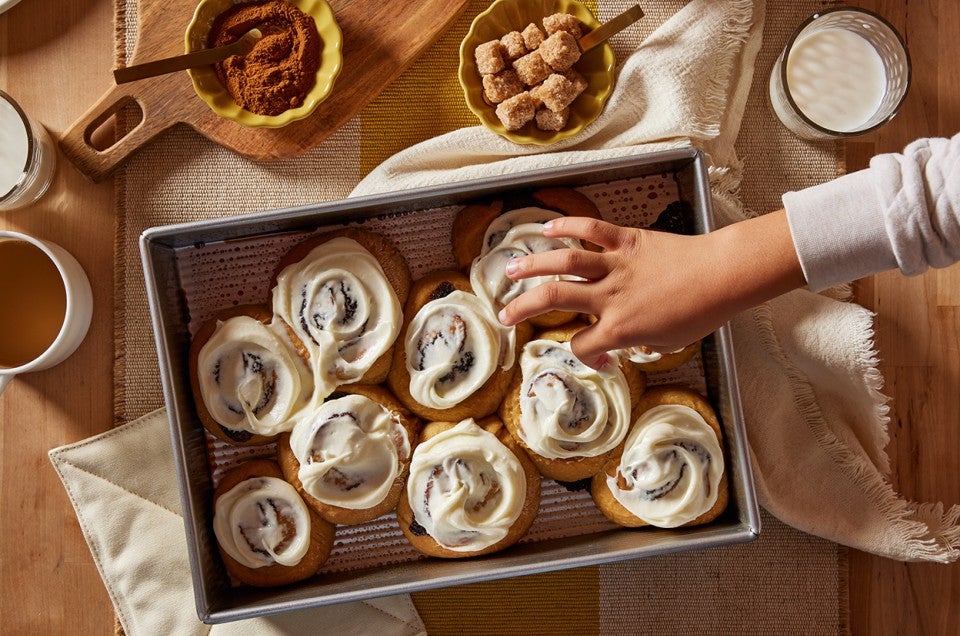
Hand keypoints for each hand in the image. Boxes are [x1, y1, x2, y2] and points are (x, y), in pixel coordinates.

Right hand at [497, 212, 804, 368]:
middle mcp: (610, 297)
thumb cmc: (700, 312)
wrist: (722, 276)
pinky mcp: (627, 241)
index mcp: (621, 328)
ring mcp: (616, 266)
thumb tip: (624, 339)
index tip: (601, 356)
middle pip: (554, 300)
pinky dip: (569, 225)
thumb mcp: (667, 341)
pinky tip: (548, 227)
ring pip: (565, 262)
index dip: (587, 355)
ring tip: (511, 269)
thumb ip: (638, 340)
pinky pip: (592, 229)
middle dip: (523, 308)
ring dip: (533, 264)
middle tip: (504, 314)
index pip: (583, 345)